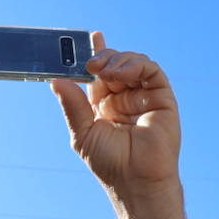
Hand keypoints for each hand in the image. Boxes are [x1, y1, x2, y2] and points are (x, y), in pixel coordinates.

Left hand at [51, 35, 192, 218]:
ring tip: (105, 71)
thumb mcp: (83, 133)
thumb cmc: (110, 163)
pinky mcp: (162, 97)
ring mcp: (144, 96)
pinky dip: (136, 65)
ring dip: (117, 61)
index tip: (88, 38)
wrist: (136, 180)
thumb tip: (56, 80)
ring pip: (133, 63)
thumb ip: (73, 106)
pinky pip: (151, 71)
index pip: (99, 75)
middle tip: (90, 63)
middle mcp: (125, 98)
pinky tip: (122, 73)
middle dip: (102, 58)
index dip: (95, 54)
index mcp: (105, 106)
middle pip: (114, 64)